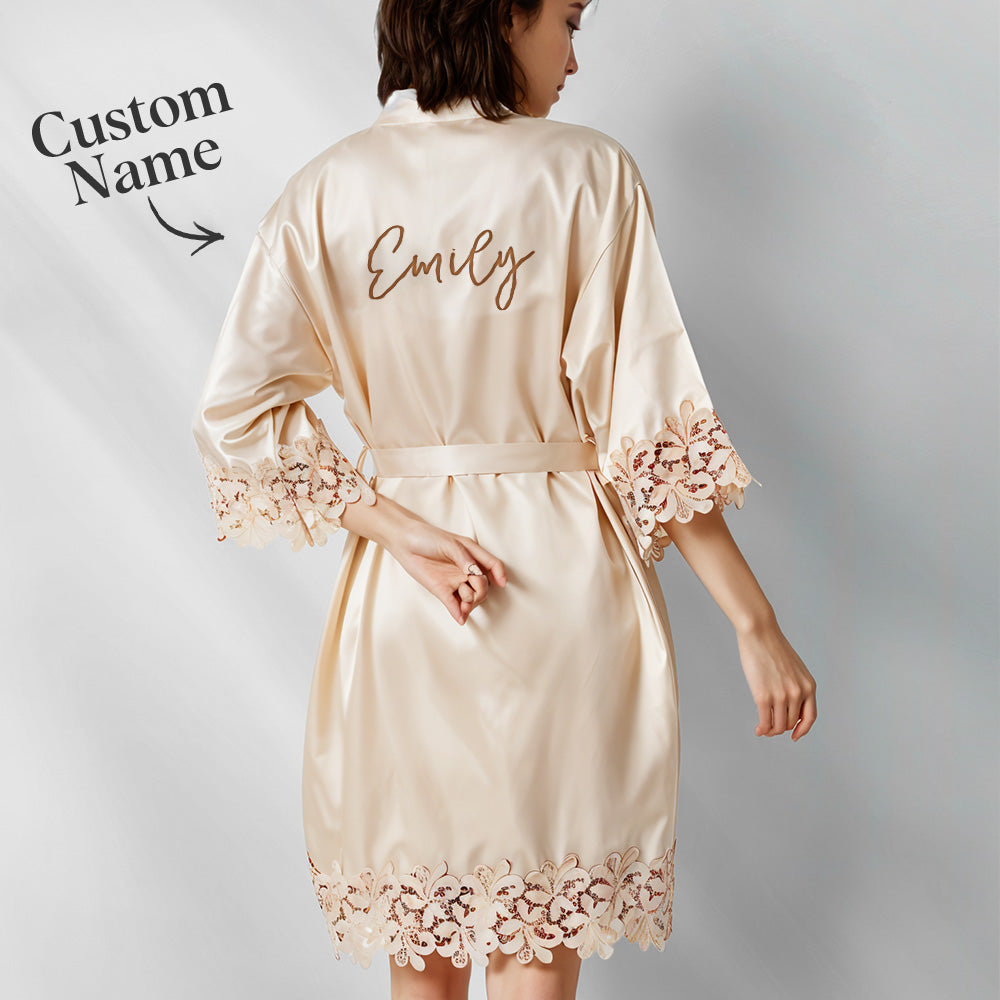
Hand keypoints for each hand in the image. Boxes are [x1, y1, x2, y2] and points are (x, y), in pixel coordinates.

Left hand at [384, 516, 506, 625]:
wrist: (405, 542)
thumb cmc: (428, 537)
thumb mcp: (450, 544)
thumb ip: (465, 559)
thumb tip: (476, 575)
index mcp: (472, 555)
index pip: (492, 565)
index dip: (499, 574)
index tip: (501, 583)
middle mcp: (465, 570)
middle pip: (483, 586)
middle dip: (481, 593)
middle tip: (471, 594)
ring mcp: (454, 581)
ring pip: (470, 597)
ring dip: (470, 604)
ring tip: (465, 608)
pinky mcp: (441, 590)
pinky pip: (453, 604)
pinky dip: (458, 613)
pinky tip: (461, 619)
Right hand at [736, 618, 816, 740]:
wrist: (760, 633)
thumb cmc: (773, 648)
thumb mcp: (794, 668)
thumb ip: (796, 686)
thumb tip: (788, 708)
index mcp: (809, 686)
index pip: (810, 717)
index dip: (802, 729)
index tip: (794, 735)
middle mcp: (798, 693)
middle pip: (791, 722)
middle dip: (781, 728)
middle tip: (770, 727)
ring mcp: (781, 695)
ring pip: (778, 726)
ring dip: (771, 731)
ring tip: (763, 729)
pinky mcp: (763, 695)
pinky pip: (765, 721)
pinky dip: (762, 729)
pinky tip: (758, 729)